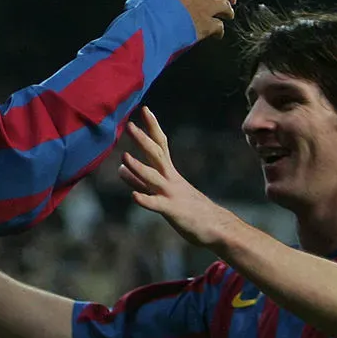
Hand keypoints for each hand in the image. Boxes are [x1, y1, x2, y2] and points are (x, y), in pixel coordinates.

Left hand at [118, 107, 235, 247]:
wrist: (217, 228)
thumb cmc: (189, 209)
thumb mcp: (161, 192)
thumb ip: (139, 180)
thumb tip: (119, 168)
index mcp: (169, 173)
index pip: (160, 144)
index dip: (151, 127)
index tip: (144, 109)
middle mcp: (171, 179)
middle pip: (157, 155)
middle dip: (143, 139)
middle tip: (129, 124)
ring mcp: (172, 194)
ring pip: (154, 178)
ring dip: (139, 167)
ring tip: (124, 157)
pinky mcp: (173, 211)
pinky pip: (157, 205)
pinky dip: (146, 200)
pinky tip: (134, 197)